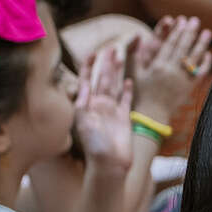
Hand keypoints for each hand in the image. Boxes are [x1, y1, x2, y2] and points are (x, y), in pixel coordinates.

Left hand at [74, 45, 135, 173]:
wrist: (109, 163)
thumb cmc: (94, 145)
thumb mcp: (84, 122)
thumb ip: (83, 102)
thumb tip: (82, 85)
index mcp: (86, 105)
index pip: (87, 80)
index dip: (89, 67)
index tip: (92, 52)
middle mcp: (98, 105)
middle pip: (102, 79)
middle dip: (105, 63)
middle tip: (111, 47)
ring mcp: (111, 111)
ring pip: (114, 86)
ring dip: (116, 71)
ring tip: (119, 56)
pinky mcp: (124, 118)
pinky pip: (125, 100)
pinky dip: (126, 90)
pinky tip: (128, 81)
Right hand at [129, 17, 211, 123]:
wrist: (151, 115)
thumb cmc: (140, 92)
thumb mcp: (134, 72)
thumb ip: (136, 53)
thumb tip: (139, 34)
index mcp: (158, 66)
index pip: (170, 44)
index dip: (177, 32)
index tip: (182, 20)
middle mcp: (171, 71)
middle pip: (183, 48)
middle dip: (190, 33)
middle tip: (196, 20)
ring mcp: (182, 80)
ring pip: (194, 58)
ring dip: (201, 44)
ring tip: (207, 32)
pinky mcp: (189, 88)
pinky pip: (200, 73)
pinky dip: (204, 63)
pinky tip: (207, 53)